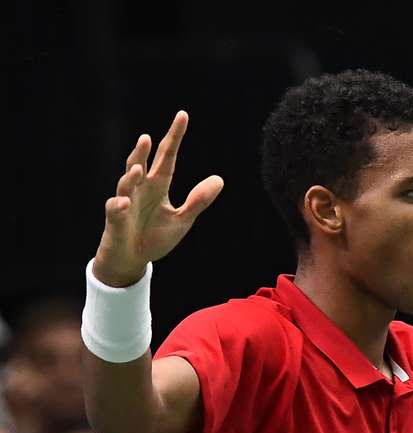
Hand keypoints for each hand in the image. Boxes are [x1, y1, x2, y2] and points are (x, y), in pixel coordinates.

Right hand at [93, 111, 223, 286]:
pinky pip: (115, 210)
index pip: (167, 157)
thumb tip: (220, 179)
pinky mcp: (115, 220)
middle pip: (141, 163)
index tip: (182, 115)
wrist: (133, 259)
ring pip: (126, 183)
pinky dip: (119, 206)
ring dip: (131, 175)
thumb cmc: (155, 237)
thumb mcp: (182, 219)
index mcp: (158, 186)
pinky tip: (124, 203)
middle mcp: (140, 189)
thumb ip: (198, 200)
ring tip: (139, 168)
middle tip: (147, 137)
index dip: (174, 137)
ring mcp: (126, 203)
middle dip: (143, 151)